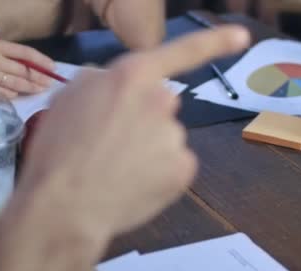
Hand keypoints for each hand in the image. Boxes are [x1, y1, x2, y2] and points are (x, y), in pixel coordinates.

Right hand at [0, 40, 54, 97]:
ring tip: (40, 90)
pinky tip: (20, 95)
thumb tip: (33, 68)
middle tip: (49, 83)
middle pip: (23, 70)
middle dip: (39, 78)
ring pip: (16, 84)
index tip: (52, 67)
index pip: (25, 52)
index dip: (41, 60)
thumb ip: (8, 57)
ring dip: (31, 88)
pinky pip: (4, 94)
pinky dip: (14, 95)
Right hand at [15, 26, 249, 239]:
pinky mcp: (183, 170)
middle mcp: (163, 101)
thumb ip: (102, 82)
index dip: (215, 41)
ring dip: (148, 149)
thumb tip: (115, 87)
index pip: (182, 51)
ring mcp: (176, 137)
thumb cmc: (58, 149)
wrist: (66, 205)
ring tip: (115, 170)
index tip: (242, 36)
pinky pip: (174, 165)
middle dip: (143, 118)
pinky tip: (133, 185)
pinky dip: (158, 174)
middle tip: (111, 143)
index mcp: (133, 77)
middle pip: (161, 105)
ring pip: (166, 138)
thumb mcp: (68, 97)